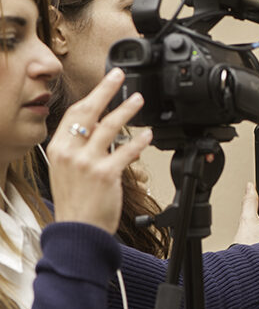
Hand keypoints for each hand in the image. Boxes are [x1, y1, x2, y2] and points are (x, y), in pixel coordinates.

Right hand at [47, 69, 152, 233]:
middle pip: (89, 112)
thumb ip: (81, 148)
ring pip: (109, 127)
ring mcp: (87, 163)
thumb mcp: (68, 171)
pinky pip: (126, 151)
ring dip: (127, 110)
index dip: (92, 94)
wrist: (77, 232)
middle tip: (119, 75)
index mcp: (59, 149)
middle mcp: (70, 153)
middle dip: (105, 90)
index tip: (106, 80)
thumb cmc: (76, 202)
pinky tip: (149, 134)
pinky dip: (139, 141)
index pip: (75, 114)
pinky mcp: (105, 174)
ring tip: (139, 99)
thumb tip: (99, 127)